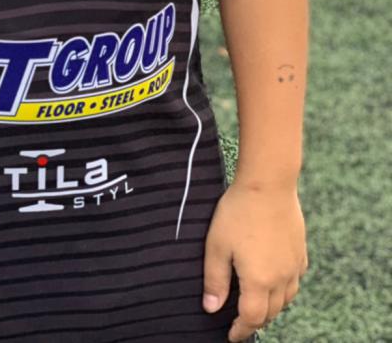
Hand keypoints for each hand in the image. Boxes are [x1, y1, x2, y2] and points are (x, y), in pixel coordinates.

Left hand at [203, 182, 307, 340]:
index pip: (251, 319)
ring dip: (271, 306)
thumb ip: (214, 279)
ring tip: (256, 304)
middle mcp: (281, 278)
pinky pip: (295, 280)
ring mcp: (294, 265)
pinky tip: (274, 279)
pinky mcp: (300, 251)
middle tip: (241, 321)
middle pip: (271, 312)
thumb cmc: (239, 211)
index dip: (241, 331)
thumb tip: (211, 308)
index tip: (232, 336)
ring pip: (286, 299)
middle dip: (255, 320)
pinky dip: (284, 288)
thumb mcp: (217, 245)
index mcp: (259, 281)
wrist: (269, 183)